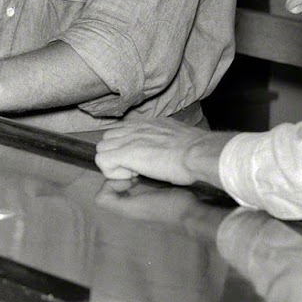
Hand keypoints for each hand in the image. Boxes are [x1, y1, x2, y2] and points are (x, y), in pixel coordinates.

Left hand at [94, 118, 225, 187]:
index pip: (121, 131)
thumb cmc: (196, 150)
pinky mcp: (125, 153)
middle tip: (137, 168)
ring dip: (115, 163)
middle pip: (108, 139)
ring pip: (102, 149)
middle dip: (117, 156)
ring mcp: (127, 139)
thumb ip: (166, 137)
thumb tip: (170, 143)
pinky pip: (103, 161)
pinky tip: (133, 177)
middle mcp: (133, 128)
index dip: (126, 148)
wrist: (198, 153)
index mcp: (146, 124)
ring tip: (135, 173)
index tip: (143, 160)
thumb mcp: (177, 135)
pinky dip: (113, 173)